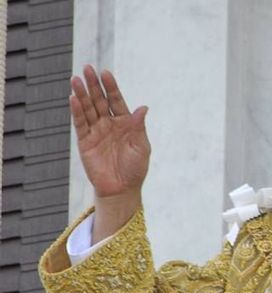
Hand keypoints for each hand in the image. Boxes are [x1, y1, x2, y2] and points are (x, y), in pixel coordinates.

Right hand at [70, 65, 149, 239]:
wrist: (122, 189)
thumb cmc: (135, 169)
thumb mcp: (141, 147)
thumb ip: (139, 127)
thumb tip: (143, 107)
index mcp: (125, 123)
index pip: (116, 101)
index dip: (111, 87)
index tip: (105, 73)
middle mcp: (109, 124)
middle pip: (100, 100)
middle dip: (93, 85)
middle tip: (87, 68)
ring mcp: (96, 131)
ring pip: (88, 109)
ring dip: (82, 94)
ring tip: (75, 79)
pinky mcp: (85, 141)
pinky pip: (80, 124)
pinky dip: (77, 112)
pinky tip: (73, 99)